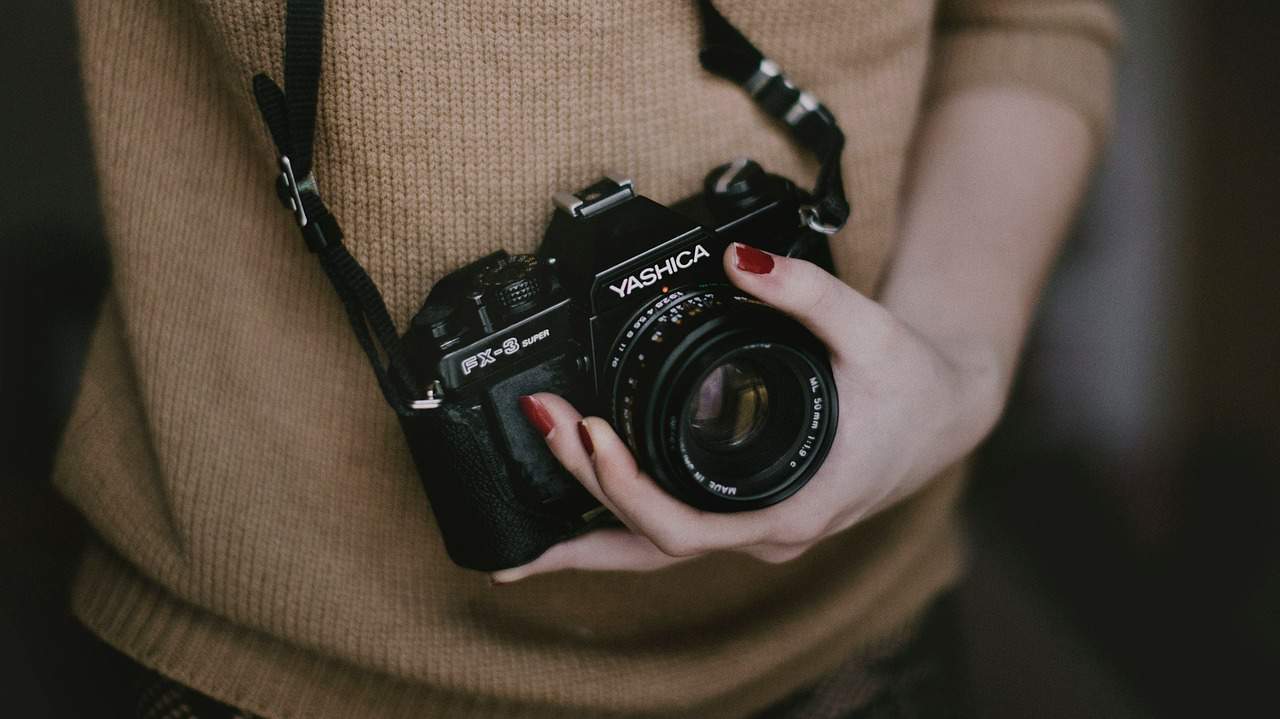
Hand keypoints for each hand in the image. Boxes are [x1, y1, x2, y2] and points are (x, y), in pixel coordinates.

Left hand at [495, 243, 1004, 582]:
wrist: (944, 413)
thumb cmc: (913, 386)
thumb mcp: (872, 329)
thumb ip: (806, 292)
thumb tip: (739, 261)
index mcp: (794, 506)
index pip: (685, 527)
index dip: (626, 489)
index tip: (588, 433)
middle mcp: (768, 533)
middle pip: (652, 546)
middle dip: (584, 498)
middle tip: (541, 426)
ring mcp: (755, 531)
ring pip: (656, 554)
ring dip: (590, 533)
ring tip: (517, 538)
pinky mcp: (746, 514)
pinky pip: (671, 534)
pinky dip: (619, 524)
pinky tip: (579, 509)